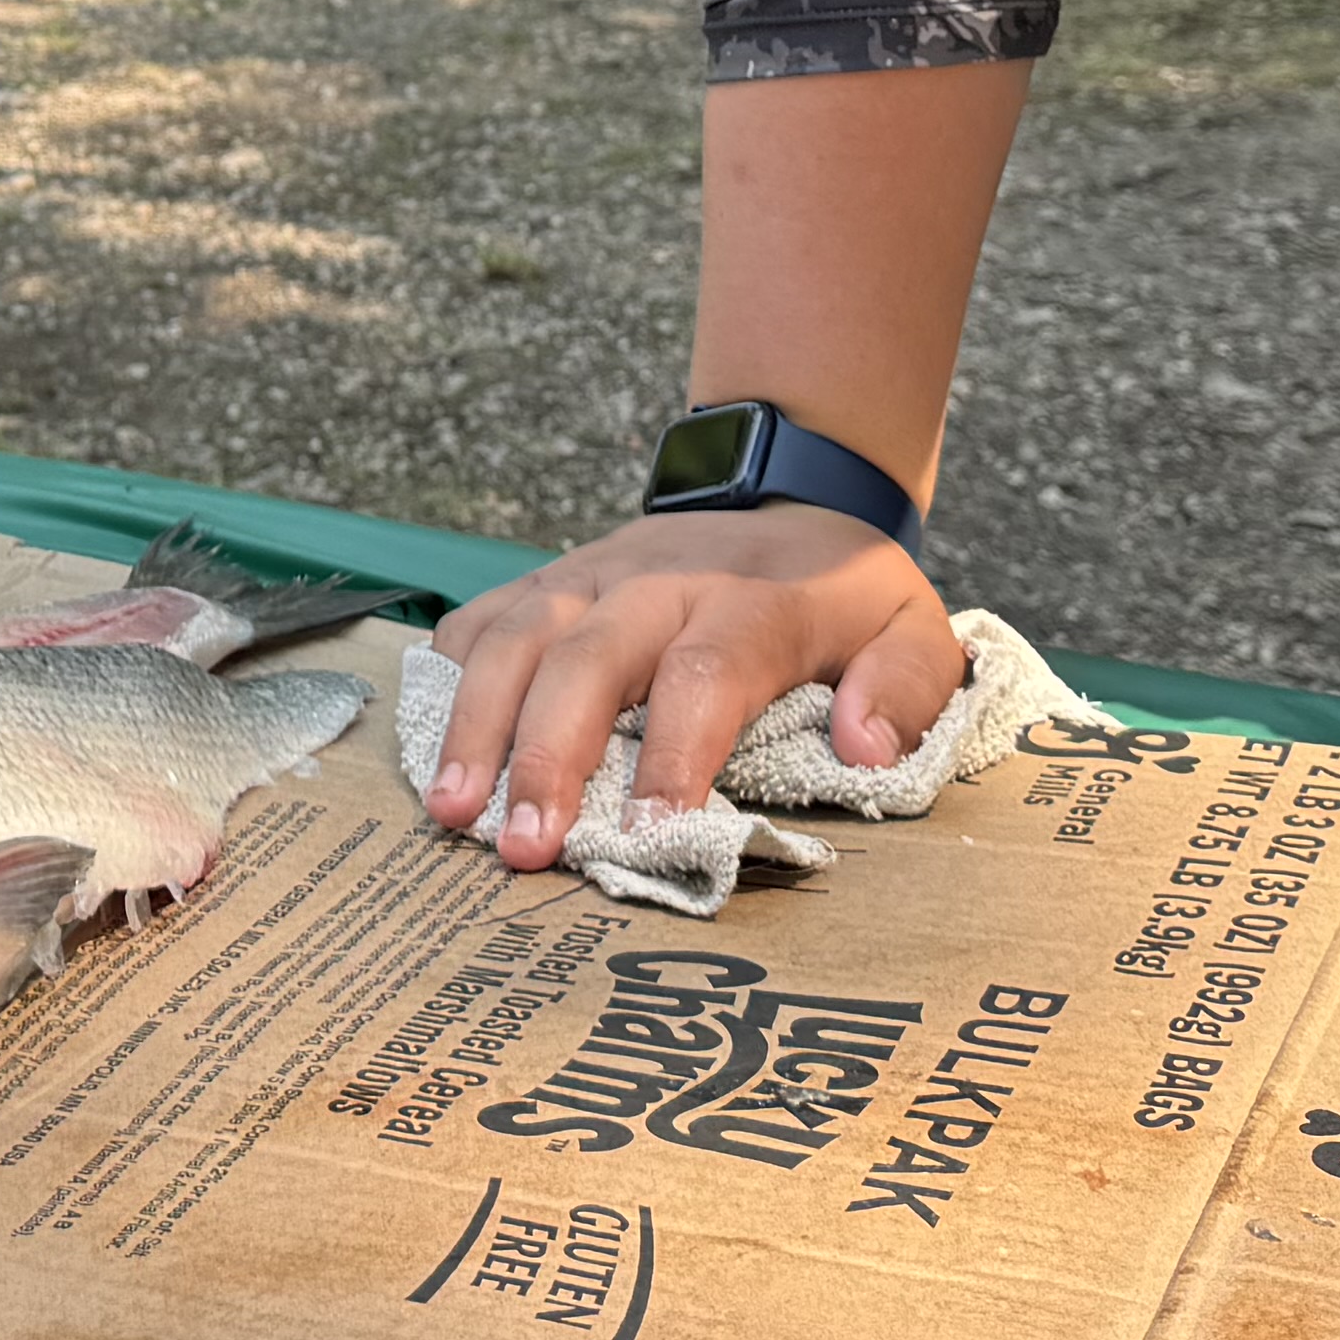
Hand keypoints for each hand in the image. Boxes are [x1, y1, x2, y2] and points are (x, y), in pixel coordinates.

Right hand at [418, 504, 961, 866]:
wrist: (786, 492)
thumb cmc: (842, 594)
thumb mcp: (913, 629)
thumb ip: (906, 689)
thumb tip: (865, 748)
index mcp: (757, 600)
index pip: (706, 673)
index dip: (674, 754)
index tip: (646, 834)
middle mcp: (662, 580)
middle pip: (589, 657)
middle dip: (548, 754)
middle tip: (521, 846)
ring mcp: (595, 573)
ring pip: (520, 635)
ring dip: (476, 723)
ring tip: (449, 810)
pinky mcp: (553, 579)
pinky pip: (484, 616)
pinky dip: (447, 676)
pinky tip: (425, 743)